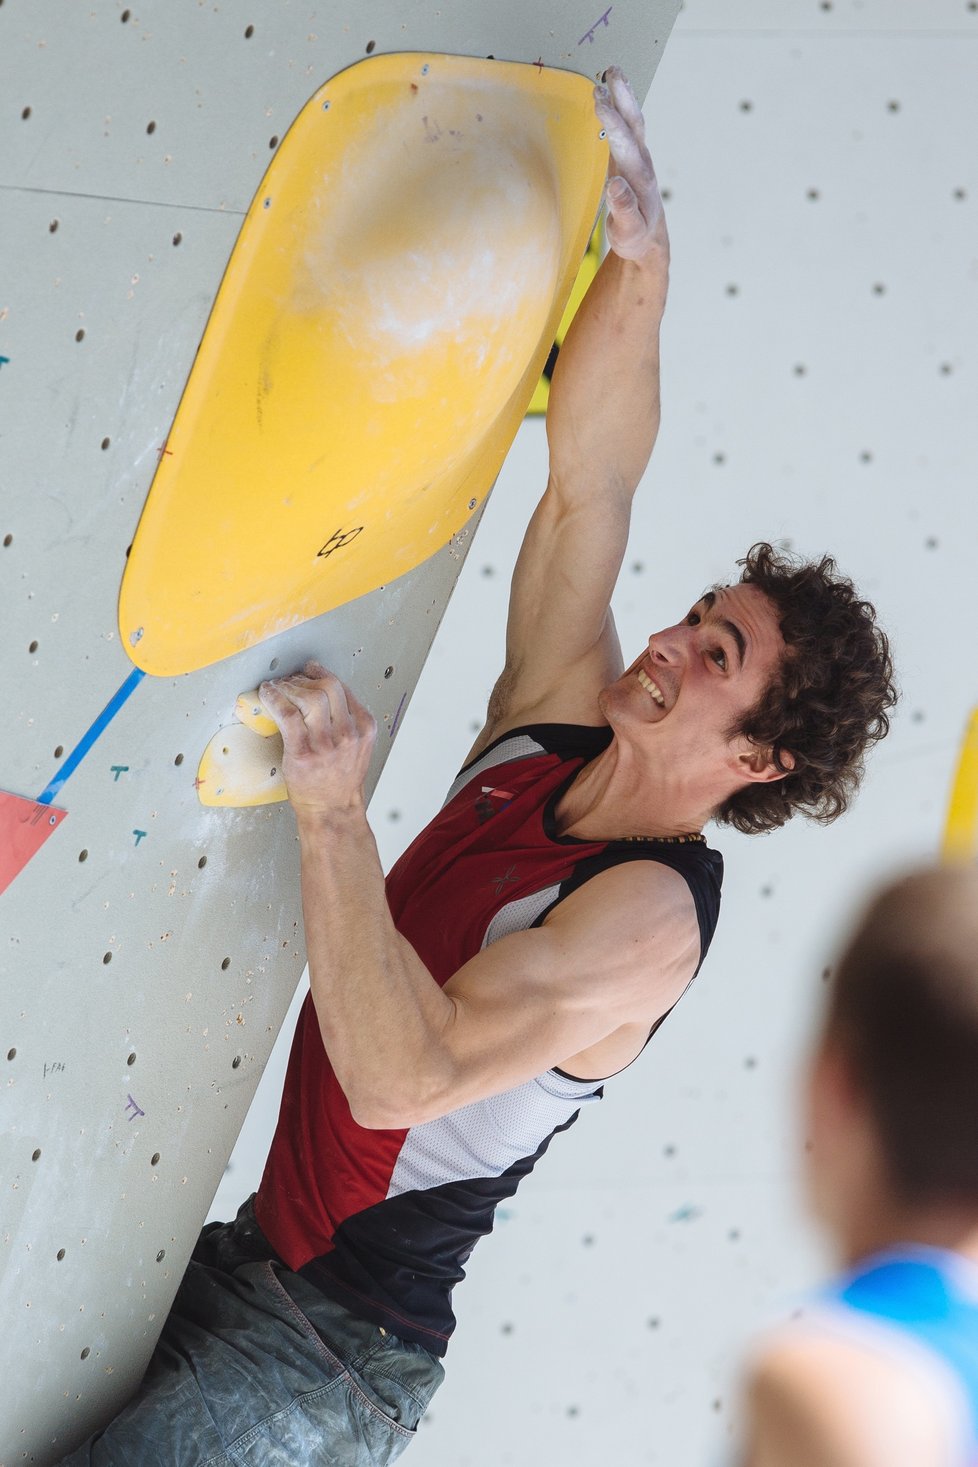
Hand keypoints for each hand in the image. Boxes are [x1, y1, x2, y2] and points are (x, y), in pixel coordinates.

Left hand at [258, 660, 376, 817]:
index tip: (309, 670)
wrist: (332, 811)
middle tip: (290, 680)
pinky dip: (274, 699)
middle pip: (327, 687)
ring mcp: (326, 744)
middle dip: (304, 678)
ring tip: (278, 687)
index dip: (321, 673)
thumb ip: (346, 721)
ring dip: (288, 686)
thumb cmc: (340, 781)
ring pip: (308, 697)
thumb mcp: (357, 747)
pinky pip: (287, 715)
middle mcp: (348, 734)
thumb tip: (322, 693)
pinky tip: (268, 695)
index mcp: (363, 728)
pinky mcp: (303, 753)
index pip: (342, 688)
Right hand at [593, 67, 668, 265]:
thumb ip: (624, 210)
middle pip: (633, 123)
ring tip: (612, 71)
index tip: (600, 102)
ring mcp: (638, 158)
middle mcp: (642, 162)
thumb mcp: (629, 231)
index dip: (612, 122)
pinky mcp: (631, 157)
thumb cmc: (636, 236)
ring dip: (623, 95)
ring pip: (633, 121)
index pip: (624, 144)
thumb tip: (615, 186)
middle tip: (610, 73)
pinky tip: (610, 92)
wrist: (647, 238)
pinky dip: (620, 106)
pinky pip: (627, 126)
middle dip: (622, 97)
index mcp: (639, 178)